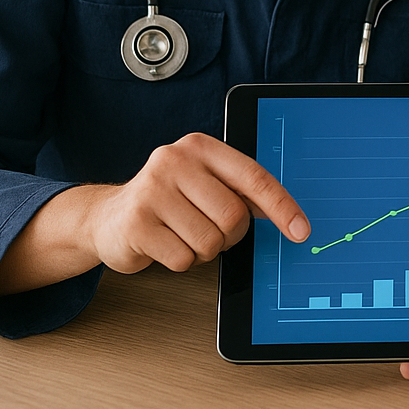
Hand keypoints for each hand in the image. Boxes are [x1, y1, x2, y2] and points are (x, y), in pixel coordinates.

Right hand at [85, 132, 308, 273]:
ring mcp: (152, 191)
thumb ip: (242, 193)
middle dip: (228, 235)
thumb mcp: (206, 184)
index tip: (301, 230)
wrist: (107, 217)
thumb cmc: (168, 201)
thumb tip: (291, 217)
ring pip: (210, 241)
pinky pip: (184, 259)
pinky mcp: (136, 223)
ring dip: (203, 250)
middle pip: (233, 216)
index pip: (253, 177)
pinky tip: (164, 244)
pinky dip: (181, 261)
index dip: (282, 206)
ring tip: (182, 234)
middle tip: (207, 228)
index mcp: (200, 147)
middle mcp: (174, 161)